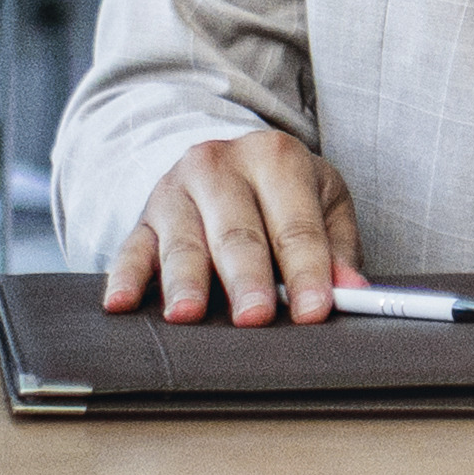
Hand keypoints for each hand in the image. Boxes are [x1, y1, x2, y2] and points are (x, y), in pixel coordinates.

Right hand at [100, 131, 362, 321]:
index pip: (295, 224)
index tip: (313, 311)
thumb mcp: (323, 202)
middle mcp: (220, 165)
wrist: (225, 161)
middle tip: (254, 316)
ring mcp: (176, 190)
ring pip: (182, 242)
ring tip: (188, 315)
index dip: (307, 271)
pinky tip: (122, 303)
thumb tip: (352, 289)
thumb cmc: (281, 192)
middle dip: (246, 277)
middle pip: (236, 232)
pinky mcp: (143, 217)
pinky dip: (125, 278)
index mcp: (275, 158)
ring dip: (185, 281)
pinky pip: (131, 250)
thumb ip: (337, 247)